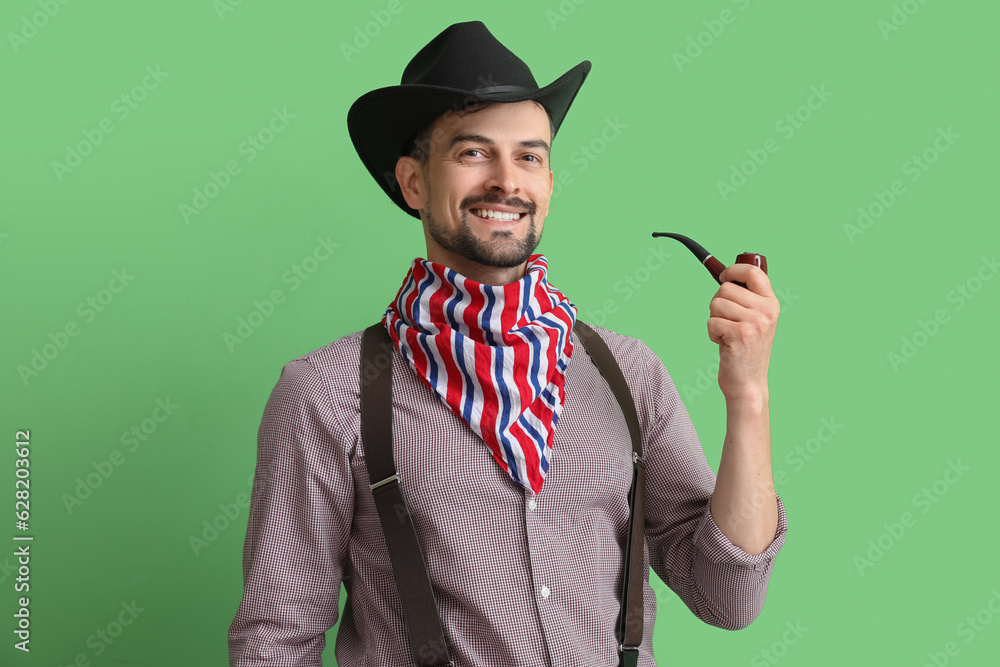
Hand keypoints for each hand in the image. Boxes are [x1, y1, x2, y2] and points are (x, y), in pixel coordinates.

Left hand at [707, 264, 778, 400]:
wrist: (748, 383)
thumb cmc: (746, 351)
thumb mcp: (756, 321)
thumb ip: (747, 300)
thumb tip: (726, 276)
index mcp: (771, 304)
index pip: (754, 272)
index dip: (734, 270)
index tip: (723, 276)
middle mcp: (766, 311)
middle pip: (725, 288)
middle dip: (717, 304)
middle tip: (726, 321)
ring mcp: (755, 323)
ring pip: (716, 304)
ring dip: (714, 320)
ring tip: (726, 334)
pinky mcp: (740, 334)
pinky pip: (712, 321)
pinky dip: (712, 333)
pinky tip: (723, 343)